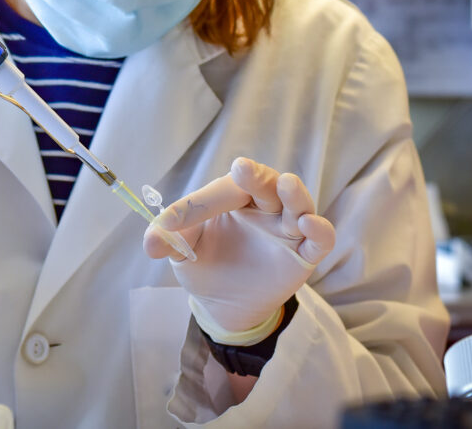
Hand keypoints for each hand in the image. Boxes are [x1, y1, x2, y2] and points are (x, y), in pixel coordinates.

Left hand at [143, 157, 335, 337]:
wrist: (223, 304)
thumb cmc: (204, 264)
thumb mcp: (182, 251)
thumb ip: (170, 239)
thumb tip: (151, 243)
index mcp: (229, 198)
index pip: (221, 191)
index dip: (198, 205)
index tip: (171, 223)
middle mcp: (261, 207)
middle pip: (265, 184)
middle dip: (256, 176)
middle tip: (242, 168)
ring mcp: (285, 229)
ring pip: (298, 204)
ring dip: (294, 194)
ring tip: (286, 184)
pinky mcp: (303, 255)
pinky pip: (319, 240)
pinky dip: (320, 230)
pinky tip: (310, 224)